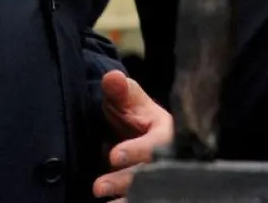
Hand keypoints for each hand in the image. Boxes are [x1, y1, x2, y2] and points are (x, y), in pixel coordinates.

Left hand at [93, 70, 172, 200]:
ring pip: (150, 194)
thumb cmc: (136, 120)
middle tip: (98, 186)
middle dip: (125, 180)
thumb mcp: (128, 102)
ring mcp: (163, 181)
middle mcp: (170, 160)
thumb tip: (112, 77)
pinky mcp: (155, 194)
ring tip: (101, 199)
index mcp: (168, 134)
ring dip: (125, 200)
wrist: (139, 142)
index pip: (157, 144)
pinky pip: (146, 201)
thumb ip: (120, 90)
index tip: (114, 156)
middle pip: (153, 175)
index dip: (137, 151)